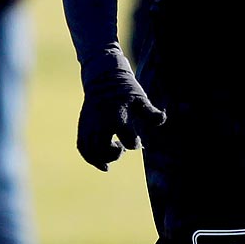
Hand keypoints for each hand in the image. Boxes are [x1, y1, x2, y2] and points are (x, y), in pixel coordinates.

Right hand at [76, 51, 165, 170]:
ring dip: (101, 159)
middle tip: (120, 148)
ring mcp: (89, 125)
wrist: (103, 79)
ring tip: (110, 159)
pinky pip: (82, 146)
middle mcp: (101, 123)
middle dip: (114, 155)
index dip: (135, 143)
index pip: (129, 141)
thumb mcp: (141, 100)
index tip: (137, 140)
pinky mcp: (83, 126)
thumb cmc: (126, 91)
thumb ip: (150, 113)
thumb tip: (162, 118)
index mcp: (117, 117)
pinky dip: (90, 157)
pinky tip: (101, 164)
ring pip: (91, 150)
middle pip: (103, 149)